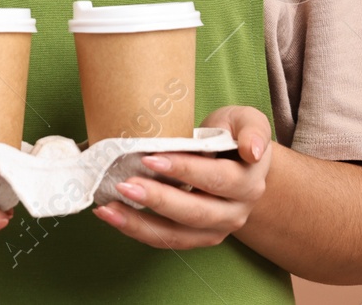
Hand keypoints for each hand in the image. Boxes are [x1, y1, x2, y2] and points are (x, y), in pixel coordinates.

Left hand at [91, 105, 272, 249]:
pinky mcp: (195, 238)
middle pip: (196, 212)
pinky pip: (164, 239)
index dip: (185, 169)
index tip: (151, 157)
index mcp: (248, 182)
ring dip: (140, 223)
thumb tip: (252, 150)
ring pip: (177, 235)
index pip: (216, 178)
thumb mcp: (246, 122)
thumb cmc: (233, 136)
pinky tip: (111, 214)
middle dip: (158, 199)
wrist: (235, 164)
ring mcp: (215, 230)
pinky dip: (136, 229)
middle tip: (124, 184)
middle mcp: (235, 212)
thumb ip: (252, 129)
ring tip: (108, 208)